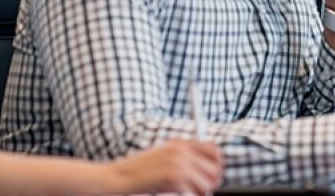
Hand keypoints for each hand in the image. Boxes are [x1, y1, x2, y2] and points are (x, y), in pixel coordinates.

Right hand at [105, 140, 222, 194]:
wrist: (118, 177)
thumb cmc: (138, 170)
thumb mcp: (163, 155)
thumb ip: (183, 157)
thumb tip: (207, 169)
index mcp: (180, 143)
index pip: (213, 150)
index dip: (216, 164)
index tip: (212, 175)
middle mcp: (182, 151)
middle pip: (215, 167)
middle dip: (211, 180)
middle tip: (202, 189)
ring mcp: (179, 164)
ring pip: (208, 182)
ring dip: (202, 190)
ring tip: (191, 192)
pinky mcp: (175, 179)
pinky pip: (195, 192)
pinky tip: (181, 194)